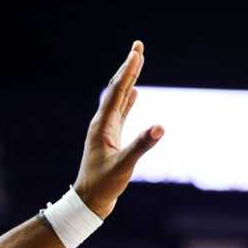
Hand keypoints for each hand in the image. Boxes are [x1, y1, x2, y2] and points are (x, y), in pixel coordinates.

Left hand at [73, 42, 164, 217]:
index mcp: (103, 125)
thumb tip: (159, 127)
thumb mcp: (124, 166)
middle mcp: (102, 122)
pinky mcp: (111, 137)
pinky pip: (121, 112)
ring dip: (129, 79)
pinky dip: (129, 99)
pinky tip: (135, 92)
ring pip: (119, 97)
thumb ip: (141, 146)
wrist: (88, 202)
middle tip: (138, 46)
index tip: (137, 51)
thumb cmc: (103, 186)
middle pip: (117, 88)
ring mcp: (106, 129)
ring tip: (137, 62)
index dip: (129, 70)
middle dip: (129, 67)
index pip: (117, 91)